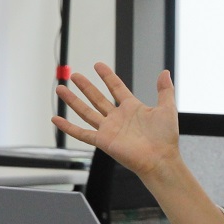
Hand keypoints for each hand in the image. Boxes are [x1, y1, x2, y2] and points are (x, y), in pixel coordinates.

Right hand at [52, 62, 180, 178]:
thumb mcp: (167, 108)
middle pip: (97, 98)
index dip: (107, 76)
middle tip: (74, 75)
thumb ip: (165, 90)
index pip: (116, 88)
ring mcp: (109, 129)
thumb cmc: (166, 137)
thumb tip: (165, 72)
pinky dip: (68, 127)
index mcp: (132, 108)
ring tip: (60, 88)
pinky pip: (81, 133)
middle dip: (86, 86)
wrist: (160, 159)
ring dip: (73, 100)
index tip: (98, 65)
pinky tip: (56, 119)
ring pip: (86, 112)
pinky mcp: (103, 141)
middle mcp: (118, 117)